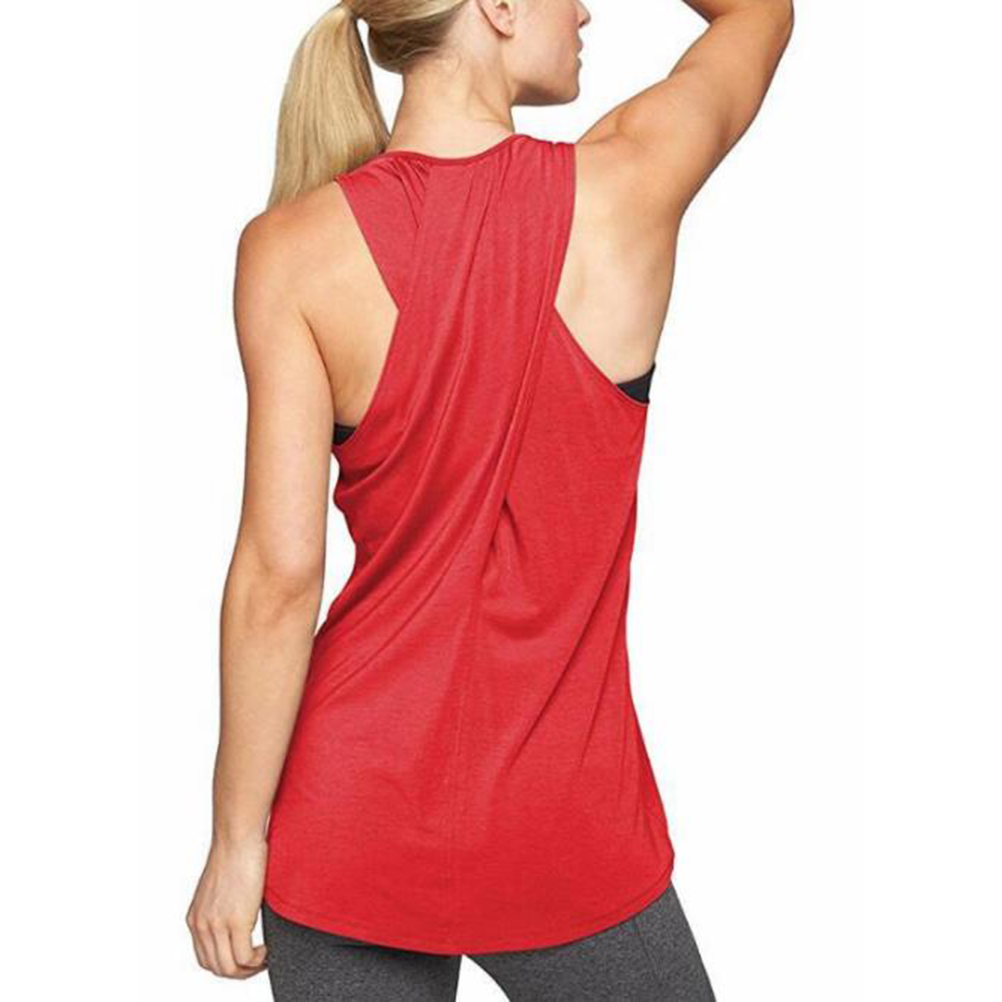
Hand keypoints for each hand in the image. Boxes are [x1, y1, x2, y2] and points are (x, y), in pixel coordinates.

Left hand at [186, 835, 268, 977]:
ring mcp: (217, 925)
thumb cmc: (235, 852)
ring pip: (229, 968)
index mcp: (196, 918)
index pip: (205, 957)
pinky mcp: (236, 921)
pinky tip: (267, 949)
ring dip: (249, 969)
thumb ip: (223, 907)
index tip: (245, 958)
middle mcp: (201, 925)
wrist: (237, 836)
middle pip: (216, 967)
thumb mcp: (220, 888)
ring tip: (264, 957)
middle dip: (239, 971)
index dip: (226, 963)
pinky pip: (244, 958)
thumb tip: (240, 914)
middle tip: (258, 962)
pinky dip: (258, 960)